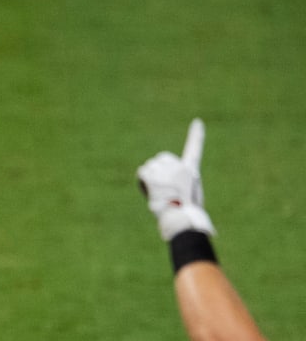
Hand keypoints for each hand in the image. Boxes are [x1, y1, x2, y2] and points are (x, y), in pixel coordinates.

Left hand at [136, 118, 215, 239]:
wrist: (181, 218)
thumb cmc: (186, 216)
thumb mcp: (191, 199)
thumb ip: (183, 189)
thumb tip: (188, 211)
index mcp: (191, 171)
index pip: (194, 149)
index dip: (196, 136)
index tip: (197, 122)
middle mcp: (180, 167)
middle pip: (161, 159)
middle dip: (158, 171)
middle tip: (161, 189)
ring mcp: (167, 170)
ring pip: (150, 167)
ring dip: (149, 179)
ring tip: (158, 194)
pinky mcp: (155, 176)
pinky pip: (142, 172)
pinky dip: (142, 182)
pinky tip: (149, 192)